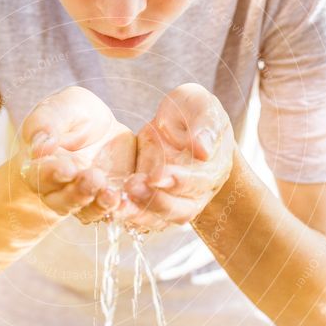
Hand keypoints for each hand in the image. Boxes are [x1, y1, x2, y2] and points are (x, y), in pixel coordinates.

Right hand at [16, 86, 135, 218]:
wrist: (99, 126)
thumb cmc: (71, 115)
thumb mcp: (59, 109)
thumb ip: (45, 124)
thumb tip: (38, 148)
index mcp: (39, 168)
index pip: (41, 176)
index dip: (53, 174)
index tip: (68, 167)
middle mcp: (59, 191)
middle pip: (64, 201)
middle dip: (79, 192)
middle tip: (94, 177)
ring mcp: (86, 200)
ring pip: (89, 212)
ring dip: (100, 206)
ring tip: (112, 194)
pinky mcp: (109, 202)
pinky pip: (115, 211)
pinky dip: (123, 207)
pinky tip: (131, 198)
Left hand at [116, 83, 235, 232]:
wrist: (178, 124)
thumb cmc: (192, 112)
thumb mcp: (200, 106)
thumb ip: (205, 124)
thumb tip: (204, 148)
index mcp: (213, 168)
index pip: (199, 181)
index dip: (179, 181)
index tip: (156, 176)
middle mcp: (198, 193)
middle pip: (181, 210)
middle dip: (156, 201)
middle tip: (132, 187)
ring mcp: (175, 202)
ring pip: (161, 219)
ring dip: (139, 214)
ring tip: (118, 202)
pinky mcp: (153, 204)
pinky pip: (142, 218)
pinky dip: (127, 215)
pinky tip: (111, 206)